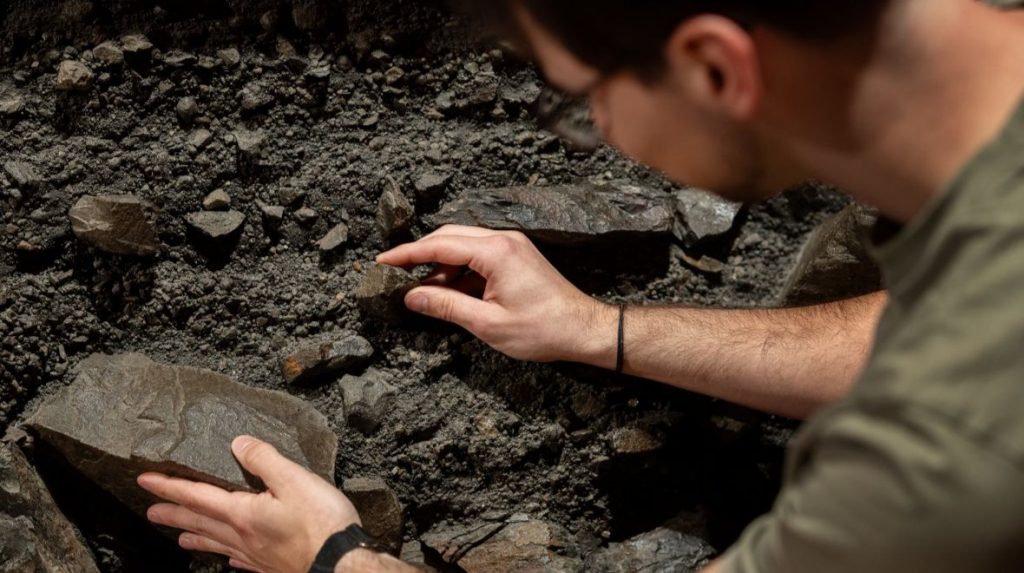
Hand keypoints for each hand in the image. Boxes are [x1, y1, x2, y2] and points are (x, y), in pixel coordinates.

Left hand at [138, 436, 359, 572]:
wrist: (341, 565)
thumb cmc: (321, 523)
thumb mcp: (294, 480)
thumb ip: (264, 460)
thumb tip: (238, 443)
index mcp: (244, 514)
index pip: (198, 497)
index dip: (171, 487)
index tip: (146, 481)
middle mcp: (244, 537)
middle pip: (201, 523)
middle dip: (174, 514)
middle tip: (151, 512)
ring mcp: (257, 555)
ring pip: (217, 544)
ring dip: (195, 537)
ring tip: (179, 537)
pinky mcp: (272, 566)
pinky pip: (241, 560)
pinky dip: (228, 556)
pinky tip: (230, 559)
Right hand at [377, 225, 616, 364]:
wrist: (583, 330)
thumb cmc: (543, 329)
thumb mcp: (487, 324)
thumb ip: (446, 306)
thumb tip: (412, 296)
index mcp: (495, 252)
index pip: (439, 245)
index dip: (407, 254)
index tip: (382, 262)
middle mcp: (503, 240)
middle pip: (449, 238)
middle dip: (420, 255)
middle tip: (395, 274)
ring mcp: (512, 246)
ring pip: (463, 246)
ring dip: (441, 266)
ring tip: (421, 292)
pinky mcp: (517, 257)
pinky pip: (479, 256)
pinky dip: (460, 271)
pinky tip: (449, 292)